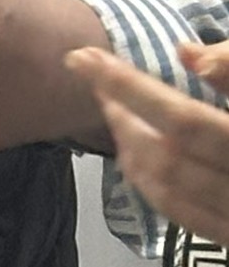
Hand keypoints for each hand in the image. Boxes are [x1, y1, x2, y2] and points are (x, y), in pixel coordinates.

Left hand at [66, 41, 228, 241]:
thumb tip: (183, 52)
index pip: (181, 119)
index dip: (128, 88)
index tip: (82, 57)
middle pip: (166, 156)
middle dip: (122, 113)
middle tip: (93, 74)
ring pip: (169, 190)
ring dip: (129, 148)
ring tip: (110, 107)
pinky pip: (185, 215)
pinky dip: (150, 183)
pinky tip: (133, 157)